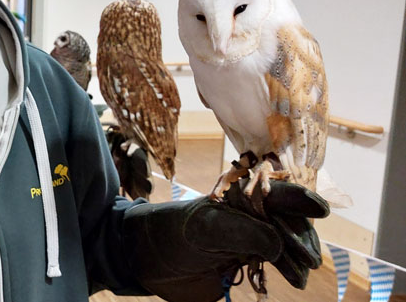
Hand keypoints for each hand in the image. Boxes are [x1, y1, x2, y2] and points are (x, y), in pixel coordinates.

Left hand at [122, 180, 328, 301]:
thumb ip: (244, 233)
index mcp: (238, 193)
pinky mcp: (247, 256)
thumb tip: (278, 245)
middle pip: (288, 217)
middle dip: (301, 235)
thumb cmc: (173, 234)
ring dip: (298, 255)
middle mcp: (248, 210)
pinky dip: (289, 268)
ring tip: (302, 271)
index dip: (299, 198)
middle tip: (308, 257)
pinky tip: (296, 279)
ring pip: (286, 240)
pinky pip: (277, 259)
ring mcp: (250, 233)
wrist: (149, 260)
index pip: (275, 191)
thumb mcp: (208, 229)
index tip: (320, 209)